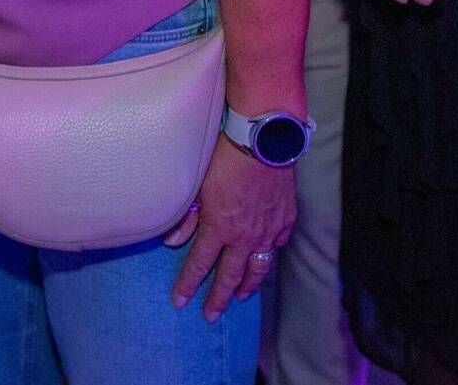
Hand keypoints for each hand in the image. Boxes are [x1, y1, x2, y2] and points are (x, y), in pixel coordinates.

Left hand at [164, 138, 295, 320]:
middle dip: (218, 298)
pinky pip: (277, 244)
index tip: (180, 301)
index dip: (188, 284)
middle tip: (211, 316)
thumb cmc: (224, 158)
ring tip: (240, 297)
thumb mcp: (196, 185)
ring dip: (247, 285)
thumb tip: (172, 241)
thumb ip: (186, 217)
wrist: (262, 142)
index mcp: (219, 228)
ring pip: (258, 267)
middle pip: (230, 275)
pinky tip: (266, 258)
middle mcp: (245, 236)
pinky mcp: (285, 219)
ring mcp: (268, 230)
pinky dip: (270, 254)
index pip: (200, 264)